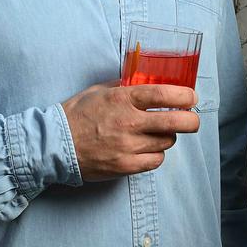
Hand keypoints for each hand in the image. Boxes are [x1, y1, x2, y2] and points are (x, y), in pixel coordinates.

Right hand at [60, 81, 199, 180]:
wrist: (55, 144)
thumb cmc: (76, 114)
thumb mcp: (100, 90)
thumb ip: (124, 85)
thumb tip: (144, 80)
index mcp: (122, 99)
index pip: (164, 94)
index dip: (185, 96)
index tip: (191, 97)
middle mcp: (128, 122)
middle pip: (176, 122)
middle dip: (191, 121)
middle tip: (191, 120)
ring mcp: (127, 146)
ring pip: (167, 142)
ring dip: (168, 137)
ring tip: (158, 133)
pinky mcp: (124, 166)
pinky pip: (155, 161)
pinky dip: (156, 154)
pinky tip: (148, 148)